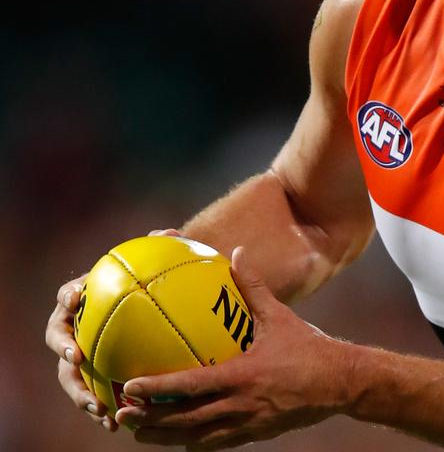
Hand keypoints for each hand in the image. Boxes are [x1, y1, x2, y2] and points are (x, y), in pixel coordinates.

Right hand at [46, 229, 182, 431]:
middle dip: (64, 348)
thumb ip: (162, 248)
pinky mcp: (95, 378)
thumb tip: (170, 234)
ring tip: (95, 406)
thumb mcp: (160, 267)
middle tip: (77, 358)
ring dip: (78, 391)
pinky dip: (99, 408)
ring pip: (69, 375)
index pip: (69, 294)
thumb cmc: (154, 285)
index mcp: (86, 299)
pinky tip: (116, 424)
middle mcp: (77, 328)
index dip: (69, 296)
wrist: (156, 312)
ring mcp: (83, 355)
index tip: (75, 300)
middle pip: (59, 338)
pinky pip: (92, 394)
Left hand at [114, 246, 346, 448]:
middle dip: (150, 422)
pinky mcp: (255, 434)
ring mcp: (247, 424)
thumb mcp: (280, 316)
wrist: (340, 383)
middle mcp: (240, 405)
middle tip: (121, 415)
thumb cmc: (309, 347)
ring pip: (196, 439)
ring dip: (165, 438)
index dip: (157, 390)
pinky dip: (193, 443)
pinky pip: (216, 443)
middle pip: (185, 421)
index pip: (190, 387)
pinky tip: (177, 439)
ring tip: (139, 433)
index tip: (130, 387)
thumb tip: (236, 253)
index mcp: (243, 376)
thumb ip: (254, 287)